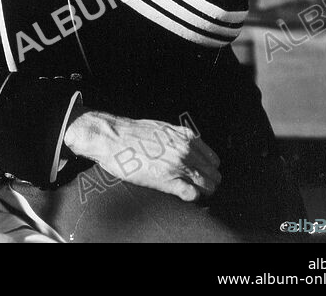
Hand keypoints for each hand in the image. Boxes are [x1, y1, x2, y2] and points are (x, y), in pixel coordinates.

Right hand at [63, 109, 221, 201]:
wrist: (112, 137)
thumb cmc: (131, 132)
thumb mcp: (162, 128)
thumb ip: (180, 138)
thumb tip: (189, 149)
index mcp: (186, 137)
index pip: (213, 160)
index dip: (208, 169)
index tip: (201, 174)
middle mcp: (186, 151)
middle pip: (213, 174)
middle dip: (208, 182)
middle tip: (197, 186)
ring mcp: (178, 166)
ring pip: (207, 186)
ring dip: (201, 191)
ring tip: (190, 191)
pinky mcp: (167, 180)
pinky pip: (192, 195)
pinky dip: (191, 197)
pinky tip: (182, 195)